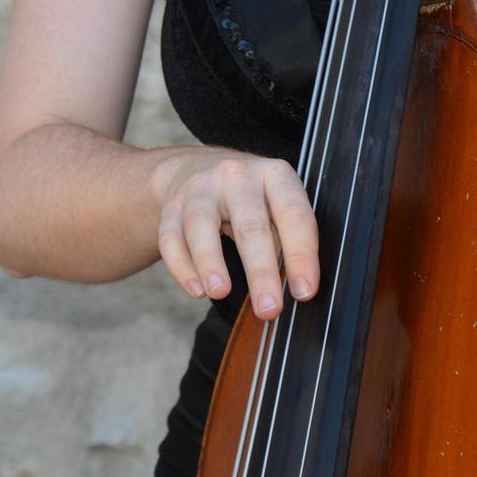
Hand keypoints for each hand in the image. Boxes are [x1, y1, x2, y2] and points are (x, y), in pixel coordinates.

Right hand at [150, 148, 319, 319]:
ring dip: (210, 262)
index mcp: (275, 176)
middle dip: (261, 272)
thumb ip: (287, 238)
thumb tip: (298, 287)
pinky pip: (171, 238)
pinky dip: (182, 267)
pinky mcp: (171, 206)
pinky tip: (197, 291)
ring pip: (201, 225)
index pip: (294, 216)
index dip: (301, 255)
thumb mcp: (276, 204)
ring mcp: (200, 188)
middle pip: (250, 226)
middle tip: (269, 308)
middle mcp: (237, 176)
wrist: (196, 167)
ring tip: (220, 293)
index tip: (304, 292)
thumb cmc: (250, 197)